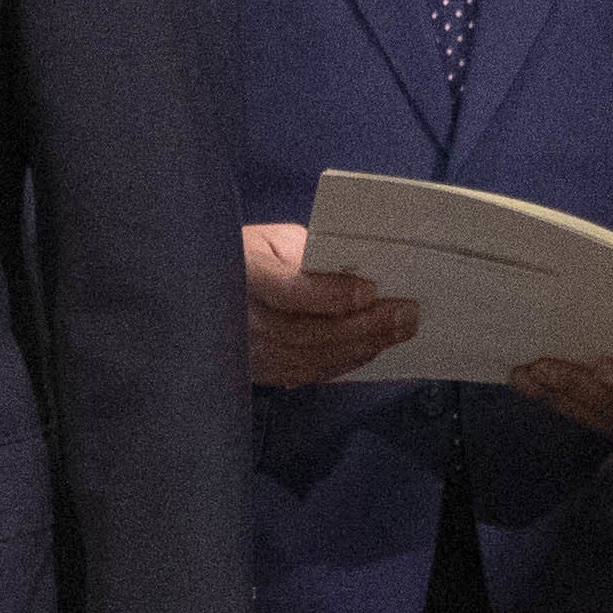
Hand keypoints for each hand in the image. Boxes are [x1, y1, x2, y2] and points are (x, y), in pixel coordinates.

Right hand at [245, 222, 416, 388]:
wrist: (207, 293)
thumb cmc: (248, 257)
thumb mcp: (273, 239)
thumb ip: (308, 253)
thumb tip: (354, 270)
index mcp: (243, 275)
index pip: (287, 292)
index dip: (329, 295)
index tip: (369, 291)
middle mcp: (241, 320)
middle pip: (306, 332)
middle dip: (363, 325)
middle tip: (406, 314)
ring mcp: (249, 352)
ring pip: (312, 357)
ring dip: (363, 346)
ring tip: (401, 330)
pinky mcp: (261, 370)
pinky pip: (309, 372)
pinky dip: (347, 361)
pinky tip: (374, 347)